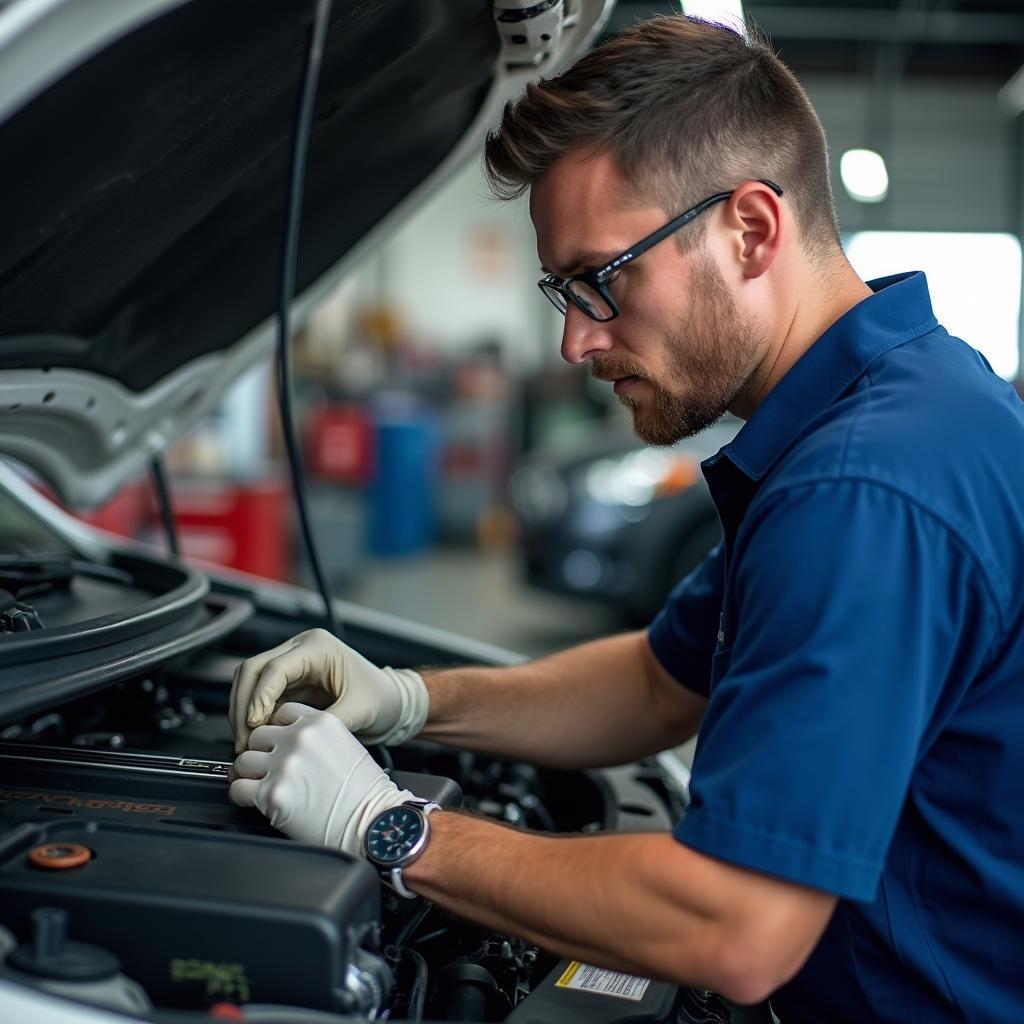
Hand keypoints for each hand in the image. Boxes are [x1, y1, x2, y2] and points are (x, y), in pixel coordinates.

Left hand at [228, 703, 412, 855]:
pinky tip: (254, 801)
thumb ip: (316, 738)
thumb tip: (289, 744)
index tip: (279, 744)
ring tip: (261, 786)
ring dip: (249, 775)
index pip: (281, 713)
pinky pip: (237, 788)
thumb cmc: (365, 792)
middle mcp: (299, 740)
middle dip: (261, 753)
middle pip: (257, 736)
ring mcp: (284, 766)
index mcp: (320, 723)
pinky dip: (241, 796)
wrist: (371, 822)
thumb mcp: (348, 746)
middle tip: (269, 769)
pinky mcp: (272, 794)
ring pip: (242, 761)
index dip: (278, 731)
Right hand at [229, 628, 428, 753]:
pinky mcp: (288, 683)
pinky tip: (255, 739)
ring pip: (250, 682)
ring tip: (247, 743)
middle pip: (253, 670)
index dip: (260, 696)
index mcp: (318, 646)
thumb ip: (327, 722)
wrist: (391, 702)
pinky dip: (252, 717)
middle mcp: (300, 649)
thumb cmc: (381, 698)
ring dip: (243, 712)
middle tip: (244, 740)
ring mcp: (292, 665)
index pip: (275, 668)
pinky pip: (260, 696)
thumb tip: (293, 740)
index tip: (254, 724)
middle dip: (243, 705)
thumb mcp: (359, 710)